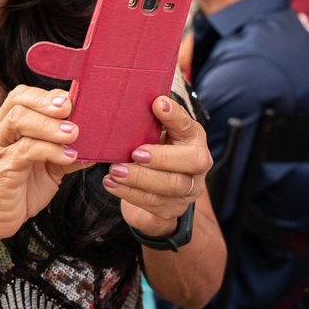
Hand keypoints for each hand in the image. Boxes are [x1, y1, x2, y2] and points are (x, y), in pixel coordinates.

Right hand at [0, 86, 83, 243]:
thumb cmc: (22, 186)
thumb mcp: (50, 165)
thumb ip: (66, 149)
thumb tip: (99, 143)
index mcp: (8, 122)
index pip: (24, 95)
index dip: (49, 95)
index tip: (73, 100)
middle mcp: (0, 129)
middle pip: (19, 101)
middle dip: (47, 103)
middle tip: (70, 109)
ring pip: (19, 121)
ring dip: (49, 125)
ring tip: (72, 134)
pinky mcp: (2, 168)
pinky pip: (25, 151)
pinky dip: (49, 150)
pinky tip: (67, 157)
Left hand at [103, 96, 212, 237]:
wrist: (157, 198)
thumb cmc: (154, 156)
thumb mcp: (154, 136)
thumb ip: (150, 120)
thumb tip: (138, 97)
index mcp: (193, 140)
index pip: (188, 125)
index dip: (174, 116)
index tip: (157, 103)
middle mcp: (197, 167)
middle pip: (192, 161)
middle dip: (161, 157)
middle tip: (134, 153)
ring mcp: (187, 192)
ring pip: (170, 186)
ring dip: (139, 178)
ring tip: (114, 170)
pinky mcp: (171, 212)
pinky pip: (153, 205)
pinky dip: (129, 194)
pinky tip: (111, 184)